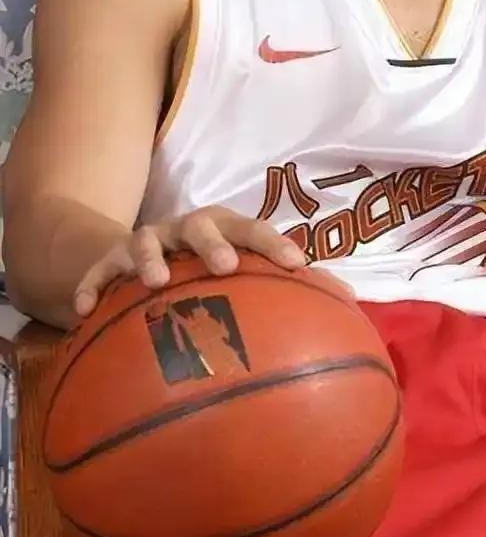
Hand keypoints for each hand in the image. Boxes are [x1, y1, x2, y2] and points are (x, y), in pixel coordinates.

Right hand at [75, 205, 321, 316]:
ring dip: (150, 258)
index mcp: (225, 231)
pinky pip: (97, 273)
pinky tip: (83, 312)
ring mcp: (147, 241)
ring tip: (155, 282)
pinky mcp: (109, 261)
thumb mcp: (241, 274)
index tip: (299, 264)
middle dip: (215, 242)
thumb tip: (352, 307)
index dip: (276, 244)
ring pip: (146, 240)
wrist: (137, 257)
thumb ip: (288, 289)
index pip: (255, 230)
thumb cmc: (203, 269)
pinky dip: (90, 287)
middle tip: (227, 266)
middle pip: (202, 224)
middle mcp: (186, 229)